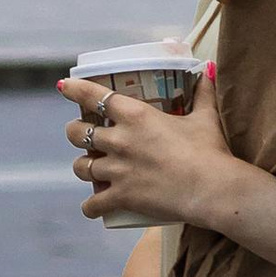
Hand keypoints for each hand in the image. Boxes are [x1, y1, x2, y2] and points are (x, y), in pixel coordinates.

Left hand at [60, 70, 233, 232]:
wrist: (212, 189)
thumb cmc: (210, 151)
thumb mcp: (206, 117)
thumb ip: (203, 93)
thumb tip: (210, 69)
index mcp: (136, 116)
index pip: (95, 96)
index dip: (75, 89)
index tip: (63, 86)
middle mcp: (120, 140)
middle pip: (78, 133)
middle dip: (75, 133)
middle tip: (82, 135)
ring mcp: (118, 170)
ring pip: (81, 167)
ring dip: (82, 167)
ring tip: (89, 168)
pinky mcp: (122, 197)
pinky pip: (93, 204)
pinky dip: (90, 207)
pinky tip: (92, 208)